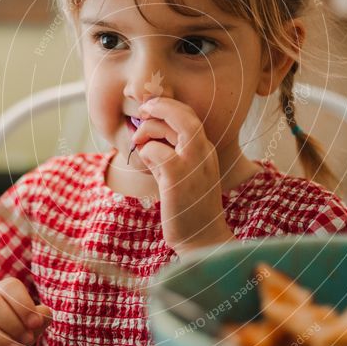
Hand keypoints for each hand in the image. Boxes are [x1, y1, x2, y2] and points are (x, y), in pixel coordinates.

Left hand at [132, 97, 235, 255]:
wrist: (202, 240)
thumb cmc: (187, 209)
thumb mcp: (181, 176)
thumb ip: (170, 154)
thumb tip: (147, 136)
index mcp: (206, 151)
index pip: (191, 117)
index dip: (169, 106)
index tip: (151, 108)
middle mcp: (204, 153)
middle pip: (185, 114)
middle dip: (160, 105)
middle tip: (142, 111)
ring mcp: (194, 164)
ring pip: (171, 126)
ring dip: (149, 129)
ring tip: (139, 142)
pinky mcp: (178, 177)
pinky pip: (156, 151)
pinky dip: (146, 152)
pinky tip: (146, 165)